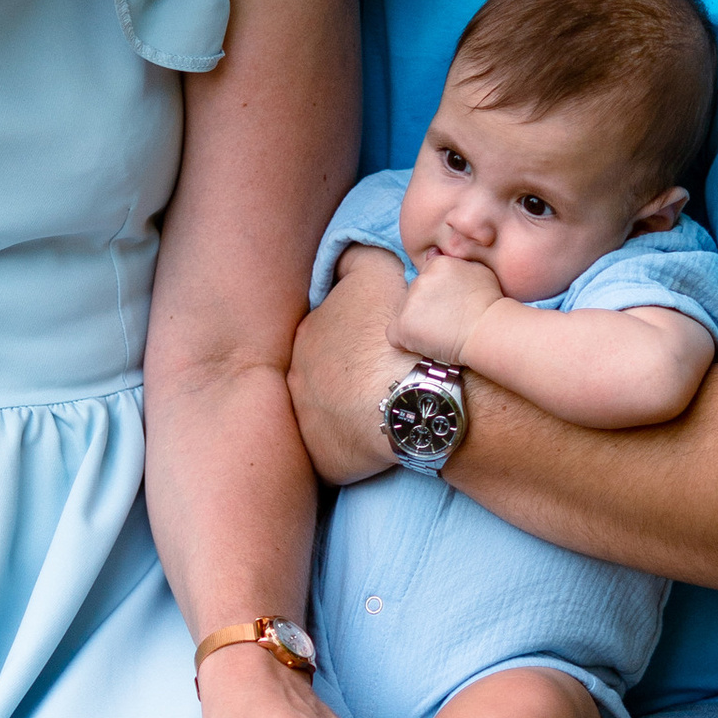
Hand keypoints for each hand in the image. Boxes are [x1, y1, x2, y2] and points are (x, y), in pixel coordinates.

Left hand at [286, 248, 411, 482]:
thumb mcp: (376, 270)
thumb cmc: (401, 329)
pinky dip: (357, 447)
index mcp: (309, 331)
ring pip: (327, 410)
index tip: (382, 338)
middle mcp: (297, 373)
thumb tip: (342, 258)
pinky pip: (338, 452)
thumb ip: (353, 258)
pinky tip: (384, 439)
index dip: (358, 330)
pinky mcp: (324, 459)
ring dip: (348, 408)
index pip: (329, 326)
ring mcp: (307, 420)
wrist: (420, 394)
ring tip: (388, 407)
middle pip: (322, 369)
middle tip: (386, 374)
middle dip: (347, 370)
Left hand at [391, 250, 501, 366]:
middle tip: (448, 321)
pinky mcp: (404, 325)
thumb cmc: (491, 305)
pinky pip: (395, 335)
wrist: (490, 331)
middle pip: (414, 296)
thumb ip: (457, 263)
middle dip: (426, 308)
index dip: (437, 296)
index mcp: (436, 264)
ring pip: (405, 314)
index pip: (425, 279)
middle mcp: (420, 279)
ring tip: (442, 333)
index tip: (451, 306)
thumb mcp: (479, 272)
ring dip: (418, 324)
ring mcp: (410, 302)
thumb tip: (434, 253)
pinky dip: (406, 341)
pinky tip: (426, 344)